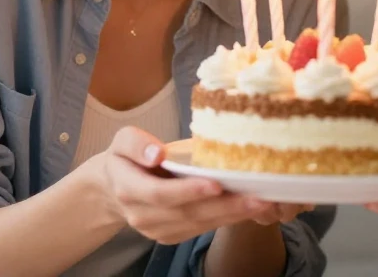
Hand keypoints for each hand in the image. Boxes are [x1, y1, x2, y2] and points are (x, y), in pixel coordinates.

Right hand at [85, 127, 298, 243]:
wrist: (113, 187)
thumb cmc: (125, 157)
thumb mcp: (122, 141)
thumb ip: (136, 144)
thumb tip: (157, 153)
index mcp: (129, 189)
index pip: (161, 194)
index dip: (189, 191)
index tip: (216, 183)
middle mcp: (143, 216)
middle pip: (188, 213)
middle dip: (225, 207)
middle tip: (258, 198)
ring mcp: (157, 230)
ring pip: (199, 224)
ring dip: (233, 215)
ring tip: (263, 203)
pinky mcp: (172, 235)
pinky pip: (202, 229)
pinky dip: (227, 219)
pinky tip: (250, 209)